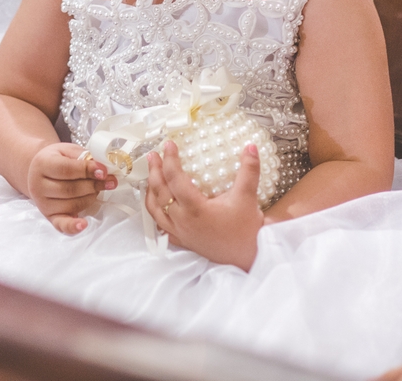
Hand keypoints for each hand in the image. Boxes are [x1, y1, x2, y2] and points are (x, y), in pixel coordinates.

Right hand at [26, 142, 115, 234]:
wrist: (40, 171)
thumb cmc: (58, 159)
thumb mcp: (68, 150)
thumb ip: (83, 157)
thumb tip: (102, 169)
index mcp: (42, 164)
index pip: (66, 169)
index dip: (87, 170)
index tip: (103, 171)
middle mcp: (38, 185)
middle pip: (70, 189)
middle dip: (93, 185)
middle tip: (109, 181)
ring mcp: (43, 203)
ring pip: (72, 204)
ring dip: (90, 197)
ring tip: (98, 190)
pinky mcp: (49, 216)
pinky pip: (61, 224)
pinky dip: (73, 226)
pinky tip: (83, 224)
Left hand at [145, 141, 264, 269]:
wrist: (248, 257)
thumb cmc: (246, 230)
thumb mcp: (247, 197)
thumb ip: (249, 170)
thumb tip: (251, 147)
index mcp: (195, 208)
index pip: (175, 178)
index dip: (170, 159)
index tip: (169, 145)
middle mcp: (182, 220)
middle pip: (160, 192)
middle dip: (155, 171)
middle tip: (154, 155)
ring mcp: (180, 232)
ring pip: (155, 209)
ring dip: (150, 190)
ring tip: (151, 174)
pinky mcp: (182, 240)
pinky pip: (160, 224)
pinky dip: (154, 210)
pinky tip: (155, 202)